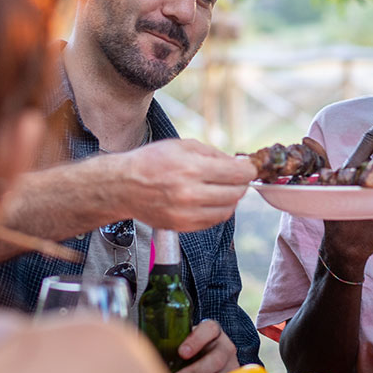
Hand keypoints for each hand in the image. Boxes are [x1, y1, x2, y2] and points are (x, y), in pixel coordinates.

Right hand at [113, 139, 255, 231]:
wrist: (123, 186)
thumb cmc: (150, 162)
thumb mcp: (182, 146)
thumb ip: (212, 153)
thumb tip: (238, 163)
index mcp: (192, 168)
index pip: (237, 173)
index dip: (249, 169)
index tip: (249, 167)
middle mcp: (191, 193)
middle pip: (236, 193)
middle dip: (241, 183)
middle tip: (236, 177)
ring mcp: (187, 213)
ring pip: (228, 209)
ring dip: (231, 198)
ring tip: (223, 188)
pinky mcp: (182, 226)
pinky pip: (213, 221)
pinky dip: (218, 210)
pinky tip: (211, 200)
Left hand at [169, 319, 239, 372]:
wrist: (205, 362)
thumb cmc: (187, 351)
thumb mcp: (180, 341)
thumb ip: (167, 344)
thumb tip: (140, 351)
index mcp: (212, 332)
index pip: (209, 330)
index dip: (196, 341)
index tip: (181, 353)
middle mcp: (225, 348)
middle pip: (215, 360)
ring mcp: (231, 368)